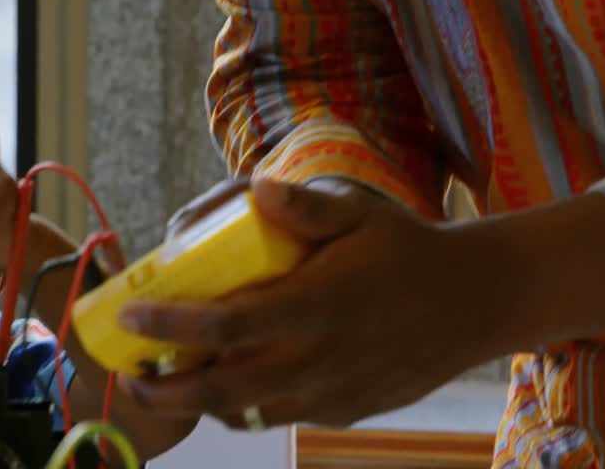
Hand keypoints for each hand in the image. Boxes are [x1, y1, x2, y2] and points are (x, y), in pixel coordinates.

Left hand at [115, 178, 503, 428]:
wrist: (475, 303)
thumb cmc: (409, 249)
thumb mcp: (361, 212)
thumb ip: (305, 207)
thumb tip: (254, 187)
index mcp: (314, 305)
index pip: (222, 323)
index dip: (168, 323)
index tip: (129, 312)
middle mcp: (316, 357)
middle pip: (218, 387)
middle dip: (162, 387)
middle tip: (130, 371)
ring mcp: (330, 392)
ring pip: (244, 411)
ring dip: (197, 401)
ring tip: (166, 381)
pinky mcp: (344, 411)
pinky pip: (279, 417)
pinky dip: (242, 407)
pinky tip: (227, 385)